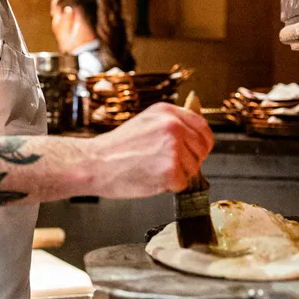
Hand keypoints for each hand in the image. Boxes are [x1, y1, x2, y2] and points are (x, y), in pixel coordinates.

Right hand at [83, 102, 212, 197]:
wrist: (94, 163)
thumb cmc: (115, 148)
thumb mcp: (146, 122)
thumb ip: (171, 125)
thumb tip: (195, 136)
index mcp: (168, 112)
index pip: (203, 128)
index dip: (202, 143)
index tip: (196, 151)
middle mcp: (173, 126)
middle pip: (202, 150)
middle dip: (189, 161)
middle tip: (164, 164)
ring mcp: (173, 148)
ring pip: (194, 168)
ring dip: (178, 174)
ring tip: (152, 169)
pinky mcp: (171, 170)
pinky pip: (183, 184)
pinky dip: (169, 186)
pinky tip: (150, 178)